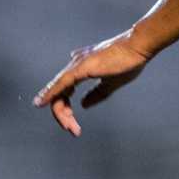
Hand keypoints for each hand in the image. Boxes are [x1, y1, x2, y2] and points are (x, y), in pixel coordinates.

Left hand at [33, 32, 152, 136]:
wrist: (137, 48)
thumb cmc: (128, 62)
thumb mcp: (111, 84)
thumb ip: (96, 94)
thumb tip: (83, 105)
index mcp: (81, 68)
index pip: (65, 91)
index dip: (66, 109)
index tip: (73, 125)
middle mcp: (75, 65)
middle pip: (59, 93)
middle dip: (63, 114)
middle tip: (73, 130)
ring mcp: (76, 65)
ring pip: (58, 91)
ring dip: (60, 111)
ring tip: (68, 127)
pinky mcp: (80, 68)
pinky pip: (60, 84)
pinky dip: (50, 94)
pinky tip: (41, 103)